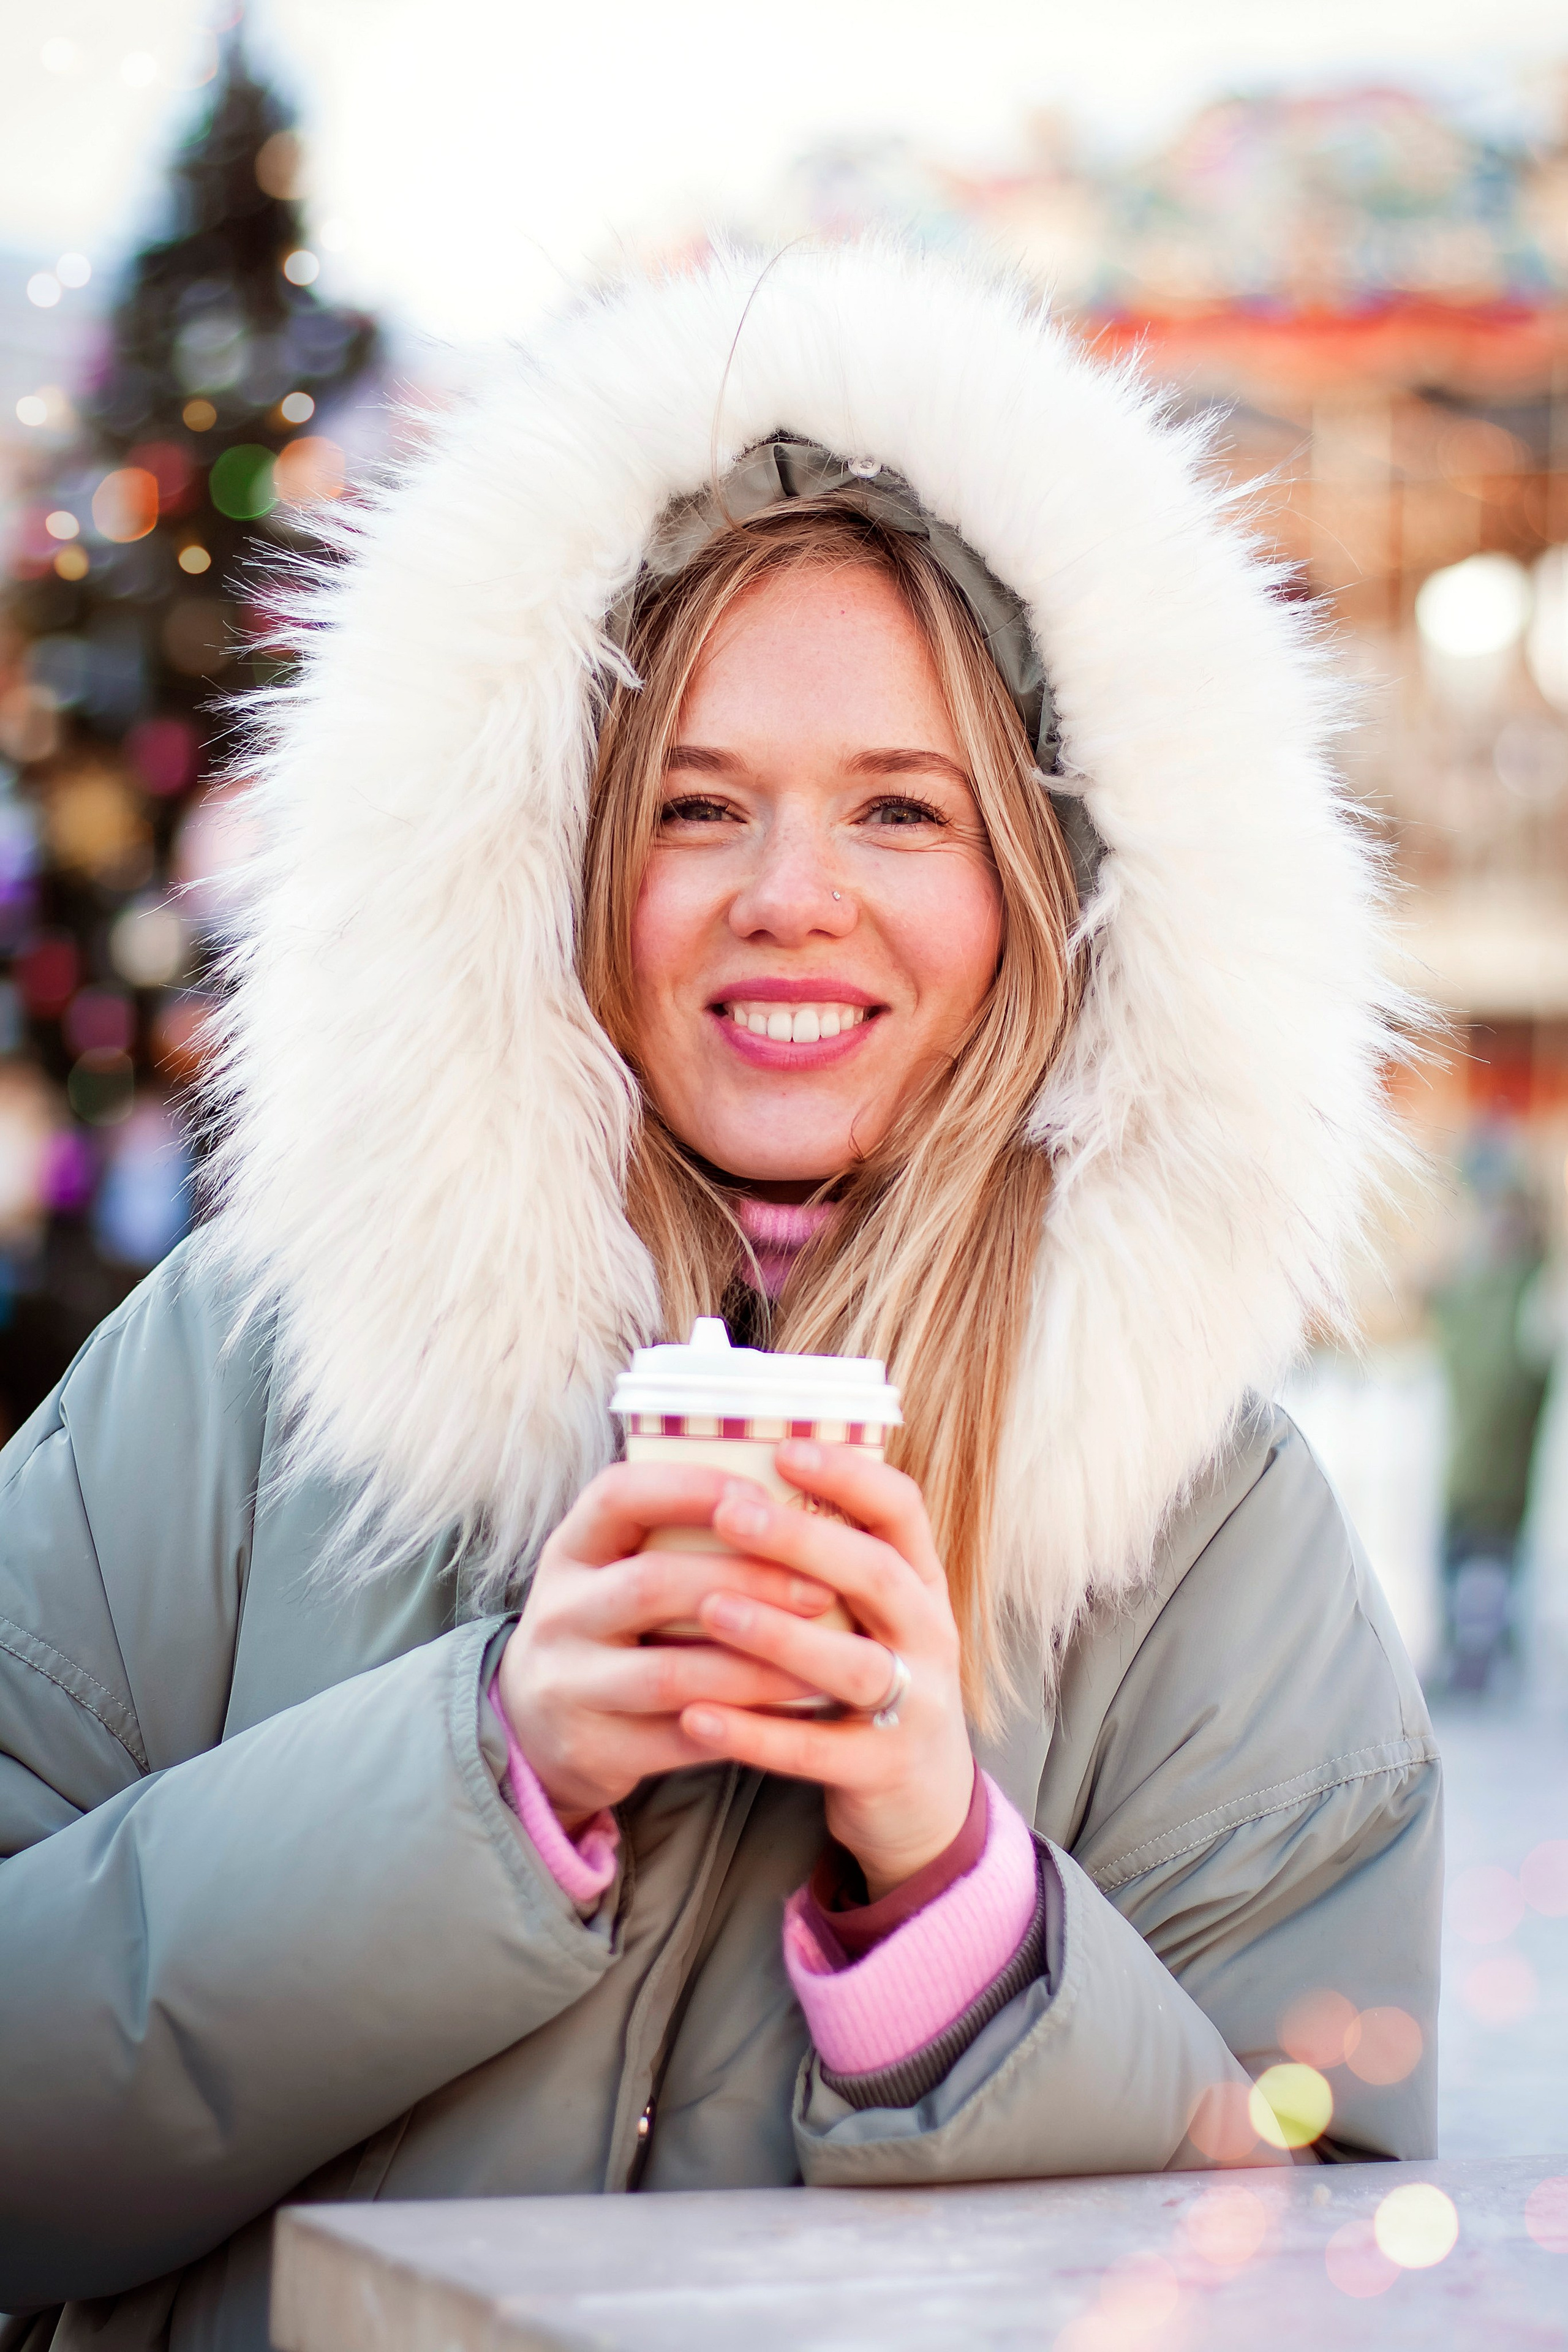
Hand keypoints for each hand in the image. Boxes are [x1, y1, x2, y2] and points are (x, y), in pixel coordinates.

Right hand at [496, 1463, 836, 1830]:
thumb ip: (676, 1535)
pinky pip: (679, 1739)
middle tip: (820, 1589)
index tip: (765, 1496)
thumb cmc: (610, 1625)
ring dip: (758, 1666)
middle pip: (653, 1585)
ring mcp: (568, 1684)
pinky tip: (794, 1713)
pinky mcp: (592, 1747)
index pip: (618, 1496)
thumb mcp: (615, 1568)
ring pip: (673, 1673)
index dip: (692, 1488)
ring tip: (824, 1660)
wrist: (539, 1725)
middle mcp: (559, 1612)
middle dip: (747, 1582)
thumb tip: (789, 1499)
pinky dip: (743, 1727)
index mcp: (570, 1550)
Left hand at [681, 1443, 974, 1899]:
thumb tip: (740, 1480)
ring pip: (855, 1664)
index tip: (785, 1448)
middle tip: (731, 1513)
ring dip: (779, 1635)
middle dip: (804, 1541)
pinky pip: (818, 1752)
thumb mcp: (870, 1614)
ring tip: (710, 1609)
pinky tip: (695, 1716)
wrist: (925, 1801)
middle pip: (877, 1575)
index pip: (902, 1510)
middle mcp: (929, 1635)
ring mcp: (916, 1705)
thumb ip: (828, 1560)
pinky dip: (756, 1734)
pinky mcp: (884, 1770)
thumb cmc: (873, 1680)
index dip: (849, 1474)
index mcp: (921, 1584)